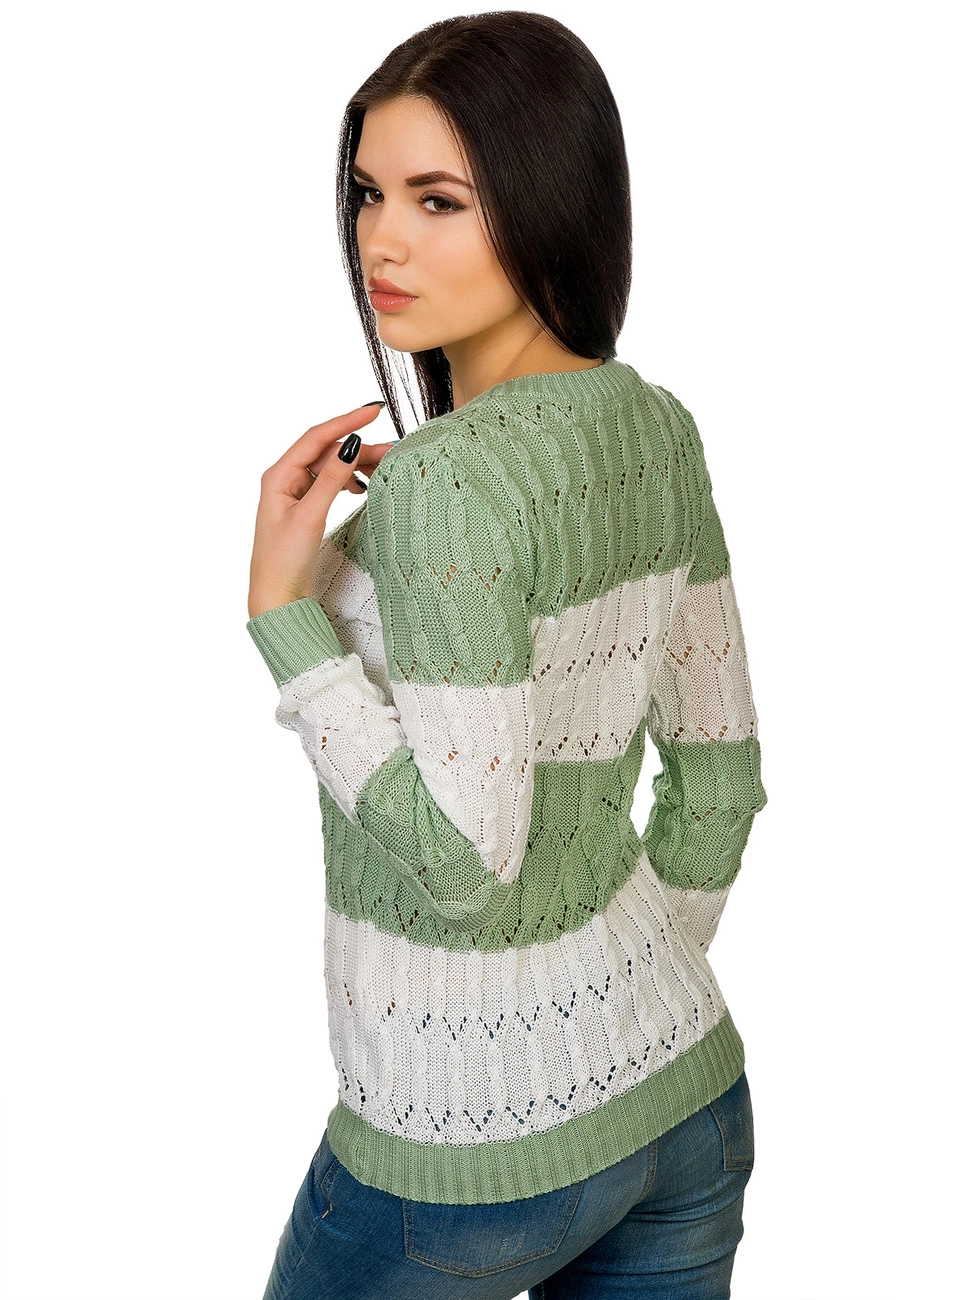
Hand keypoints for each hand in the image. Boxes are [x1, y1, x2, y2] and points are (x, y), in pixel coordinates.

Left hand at [248, 403, 396, 618]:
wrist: (276, 596)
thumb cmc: (284, 560)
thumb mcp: (311, 516)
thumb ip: (332, 480)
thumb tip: (351, 446)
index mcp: (278, 475)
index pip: (316, 437)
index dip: (346, 421)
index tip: (373, 411)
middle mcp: (285, 478)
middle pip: (326, 451)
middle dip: (358, 447)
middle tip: (392, 450)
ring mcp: (294, 492)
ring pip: (330, 466)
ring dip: (356, 464)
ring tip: (383, 468)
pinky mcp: (304, 506)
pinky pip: (329, 482)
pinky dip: (348, 480)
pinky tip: (362, 486)